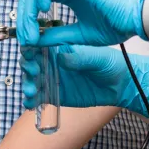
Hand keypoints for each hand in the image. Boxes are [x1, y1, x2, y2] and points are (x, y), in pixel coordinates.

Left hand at [17, 0, 146, 47]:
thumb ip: (57, 36)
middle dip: (24, 16)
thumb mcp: (78, 35)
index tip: (28, 40)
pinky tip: (43, 11)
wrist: (133, 18)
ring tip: (31, 30)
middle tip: (25, 37)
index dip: (28, 20)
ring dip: (29, 9)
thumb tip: (35, 40)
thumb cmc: (114, 25)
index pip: (37, 1)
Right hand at [20, 45, 148, 116]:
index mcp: (62, 47)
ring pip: (32, 80)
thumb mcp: (98, 58)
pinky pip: (39, 97)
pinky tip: (29, 104)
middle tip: (35, 72)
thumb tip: (61, 57)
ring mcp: (53, 79)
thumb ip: (81, 58)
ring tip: (31, 92)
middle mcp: (54, 62)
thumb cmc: (111, 64)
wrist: (121, 86)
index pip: (40, 43)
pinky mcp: (56, 95)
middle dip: (27, 66)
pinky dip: (31, 100)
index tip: (31, 54)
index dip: (31, 47)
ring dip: (27, 84)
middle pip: (31, 61)